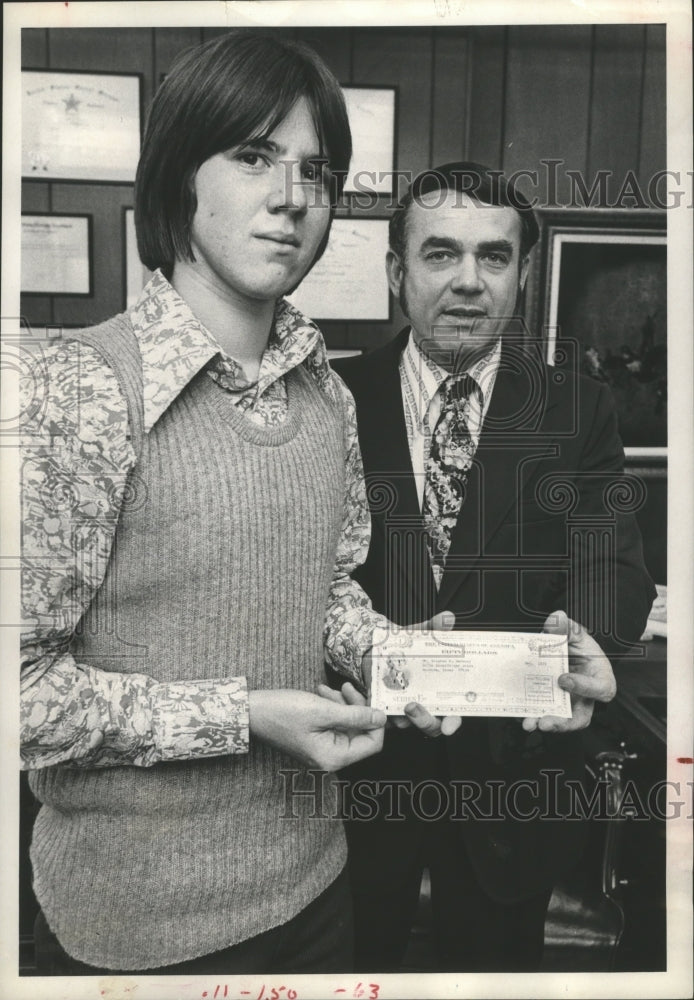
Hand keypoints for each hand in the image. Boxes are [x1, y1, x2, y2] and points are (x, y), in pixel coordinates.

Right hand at [248, 689, 385, 770]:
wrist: (252, 712)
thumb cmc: (283, 712)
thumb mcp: (323, 710)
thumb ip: (355, 715)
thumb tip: (381, 718)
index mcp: (334, 757)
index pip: (372, 744)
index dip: (376, 721)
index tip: (371, 700)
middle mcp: (330, 758)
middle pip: (360, 733)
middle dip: (356, 708)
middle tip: (347, 687)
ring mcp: (323, 748)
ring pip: (347, 725)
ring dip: (343, 704)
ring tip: (329, 689)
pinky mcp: (316, 738)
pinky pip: (334, 723)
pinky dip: (332, 707)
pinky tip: (322, 693)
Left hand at [361, 611, 462, 738]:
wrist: (375, 649)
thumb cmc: (403, 647)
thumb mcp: (417, 635)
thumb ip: (432, 628)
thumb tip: (446, 618)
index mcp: (439, 691)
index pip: (453, 713)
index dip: (454, 721)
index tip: (449, 726)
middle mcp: (425, 704)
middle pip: (432, 725)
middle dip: (425, 721)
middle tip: (413, 707)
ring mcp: (404, 709)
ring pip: (409, 725)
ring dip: (404, 718)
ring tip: (398, 702)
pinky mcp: (386, 709)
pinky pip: (385, 719)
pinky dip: (382, 713)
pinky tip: (377, 701)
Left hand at [522, 610, 616, 733]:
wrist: (571, 653)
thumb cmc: (581, 648)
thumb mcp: (576, 635)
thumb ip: (567, 628)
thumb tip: (557, 617)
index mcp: (600, 678)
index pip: (600, 689)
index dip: (583, 686)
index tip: (563, 679)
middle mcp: (586, 697)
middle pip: (580, 717)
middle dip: (562, 723)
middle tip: (545, 721)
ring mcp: (569, 704)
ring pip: (561, 721)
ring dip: (544, 723)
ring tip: (529, 723)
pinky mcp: (554, 706)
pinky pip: (544, 714)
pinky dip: (532, 715)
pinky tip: (519, 713)